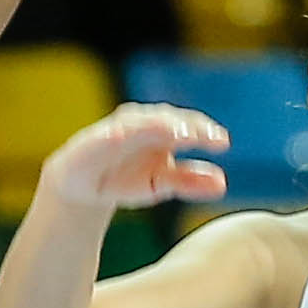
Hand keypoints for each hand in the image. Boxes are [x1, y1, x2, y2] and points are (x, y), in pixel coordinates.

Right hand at [40, 103, 230, 214]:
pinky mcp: (93, 139)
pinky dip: (113, 132)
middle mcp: (142, 124)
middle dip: (183, 124)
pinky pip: (104, 133)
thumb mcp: (162, 184)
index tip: (222, 142)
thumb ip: (191, 182)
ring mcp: (118, 129)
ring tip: (174, 131)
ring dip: (155, 122)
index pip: (189, 124)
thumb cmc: (125, 179)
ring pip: (139, 119)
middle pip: (167, 118)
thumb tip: (223, 183)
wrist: (85, 188)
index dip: (205, 131)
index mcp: (163, 131)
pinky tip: (121, 135)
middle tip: (198, 135)